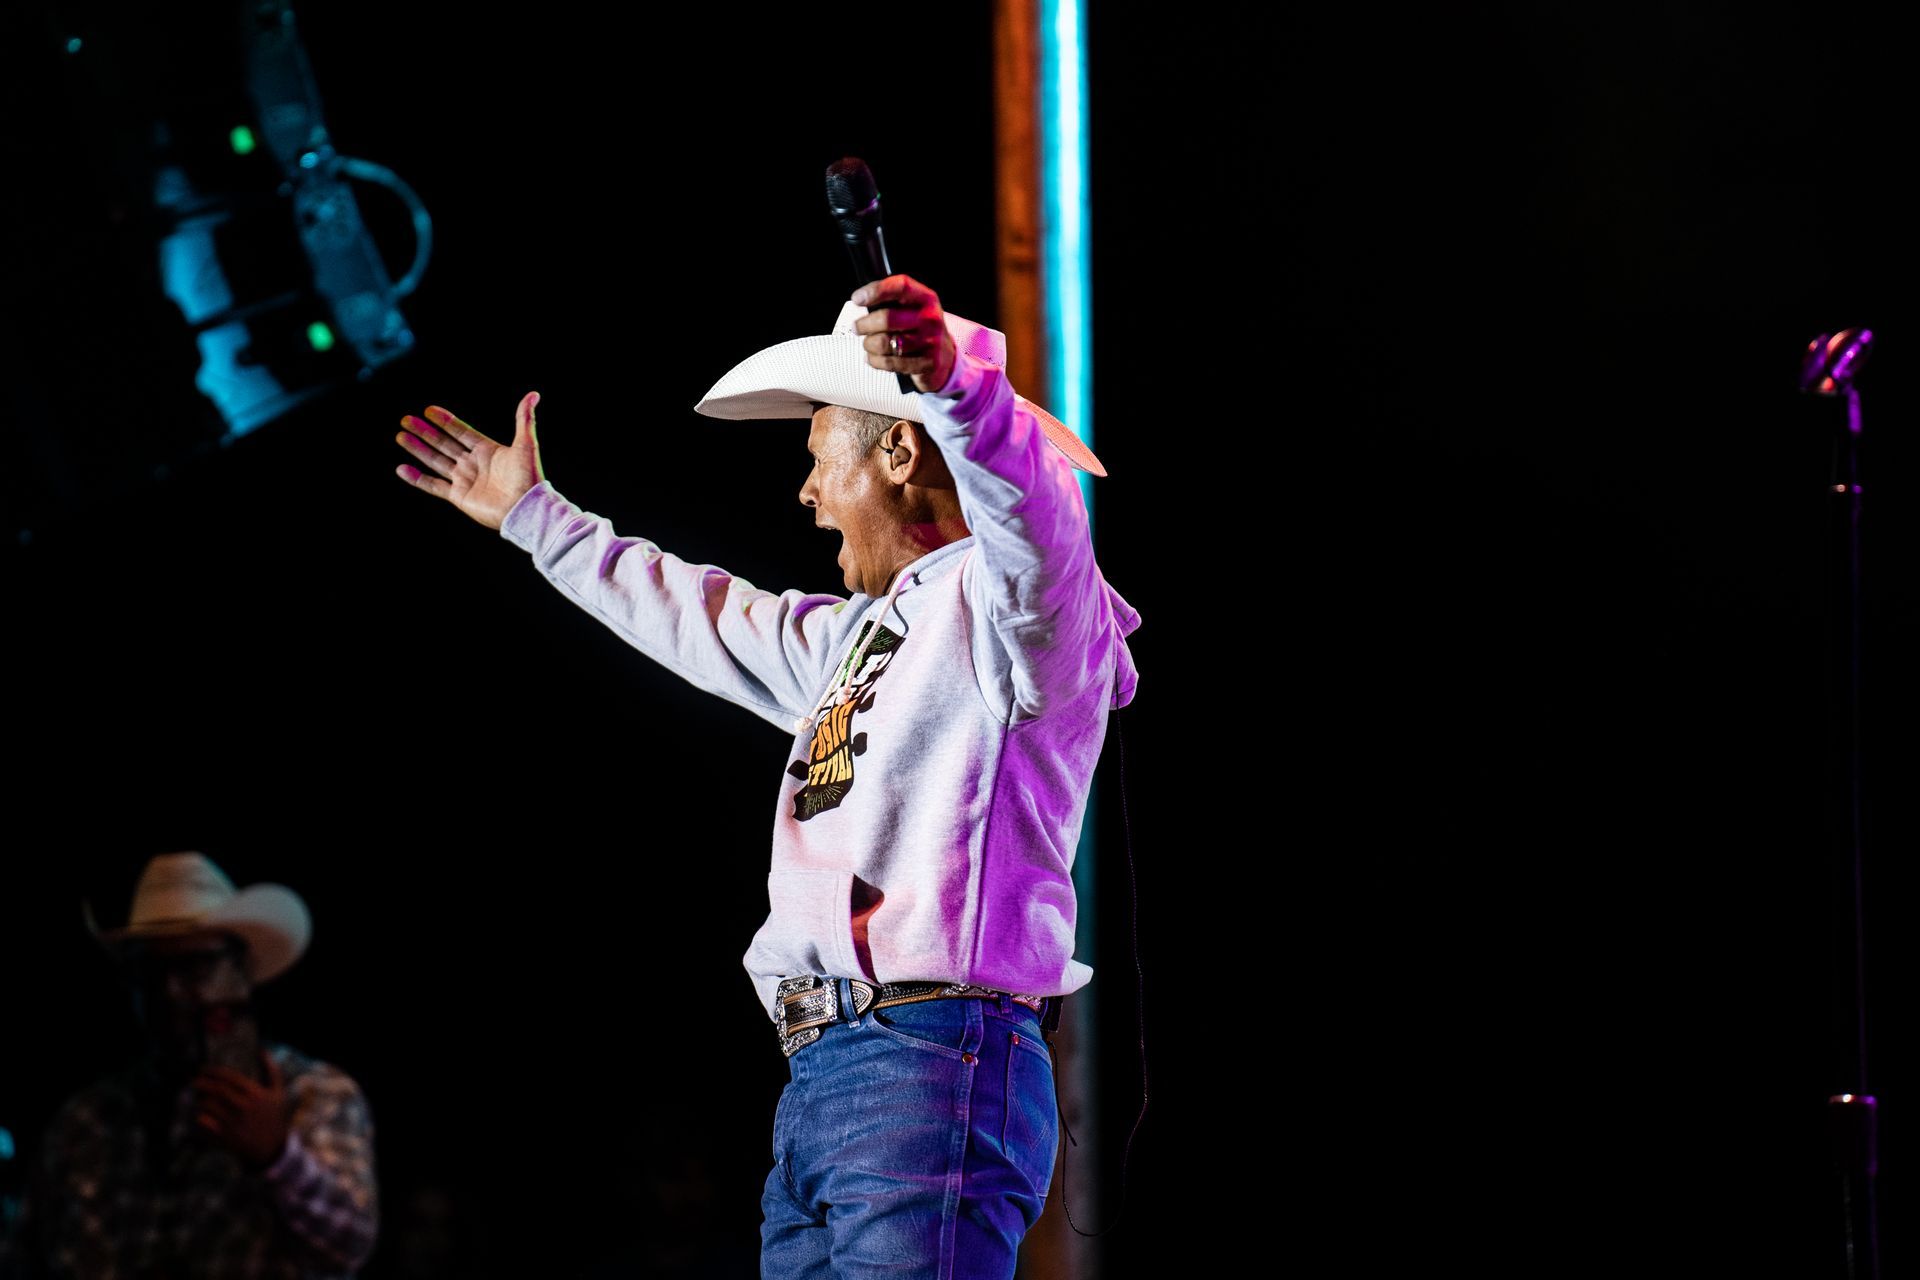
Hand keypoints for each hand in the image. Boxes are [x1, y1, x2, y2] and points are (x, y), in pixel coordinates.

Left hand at [195, 1051, 291, 1168]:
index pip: (229, 1077)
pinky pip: (205, 1123)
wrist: (272, 1148)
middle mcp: (243, 1106)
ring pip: (208, 1106)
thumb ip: (271, 1070)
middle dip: (202, 1083)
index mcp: (255, 1093)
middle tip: (194, 1081)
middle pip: (216, 1090)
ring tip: (198, 1098)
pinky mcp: (225, 1136)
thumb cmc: (274, 1117)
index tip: (203, 1069)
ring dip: (200, 1100)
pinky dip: (199, 1117)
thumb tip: (262, 1050)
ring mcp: (234, 1122)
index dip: (213, 1071)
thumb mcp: (278, 1092)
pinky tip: (199, 1114)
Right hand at [396, 391, 544, 529]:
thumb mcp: (526, 443)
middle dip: (425, 432)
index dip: (445, 420)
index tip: (428, 410)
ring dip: (418, 449)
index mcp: (487, 450)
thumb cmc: (528, 477)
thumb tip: (534, 394)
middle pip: (444, 444)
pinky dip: (417, 478)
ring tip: (401, 436)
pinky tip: (401, 469)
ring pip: (435, 461)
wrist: (525, 508)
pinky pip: (433, 486)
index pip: (461, 431)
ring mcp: (465, 480)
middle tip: (406, 420)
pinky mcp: (459, 496)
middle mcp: (473, 464)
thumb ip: (524, 418)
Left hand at [852, 276, 955, 393]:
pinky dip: (875, 360)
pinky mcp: (926, 363)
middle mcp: (930, 318)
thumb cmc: (919, 328)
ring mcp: (930, 342)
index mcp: (926, 298)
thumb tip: (861, 300)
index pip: (901, 287)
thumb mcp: (913, 308)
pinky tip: (872, 357)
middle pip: (887, 318)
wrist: (944, 357)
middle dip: (864, 324)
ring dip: (869, 344)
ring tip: (868, 344)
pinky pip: (890, 362)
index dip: (876, 291)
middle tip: (857, 327)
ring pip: (885, 342)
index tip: (857, 298)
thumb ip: (892, 301)